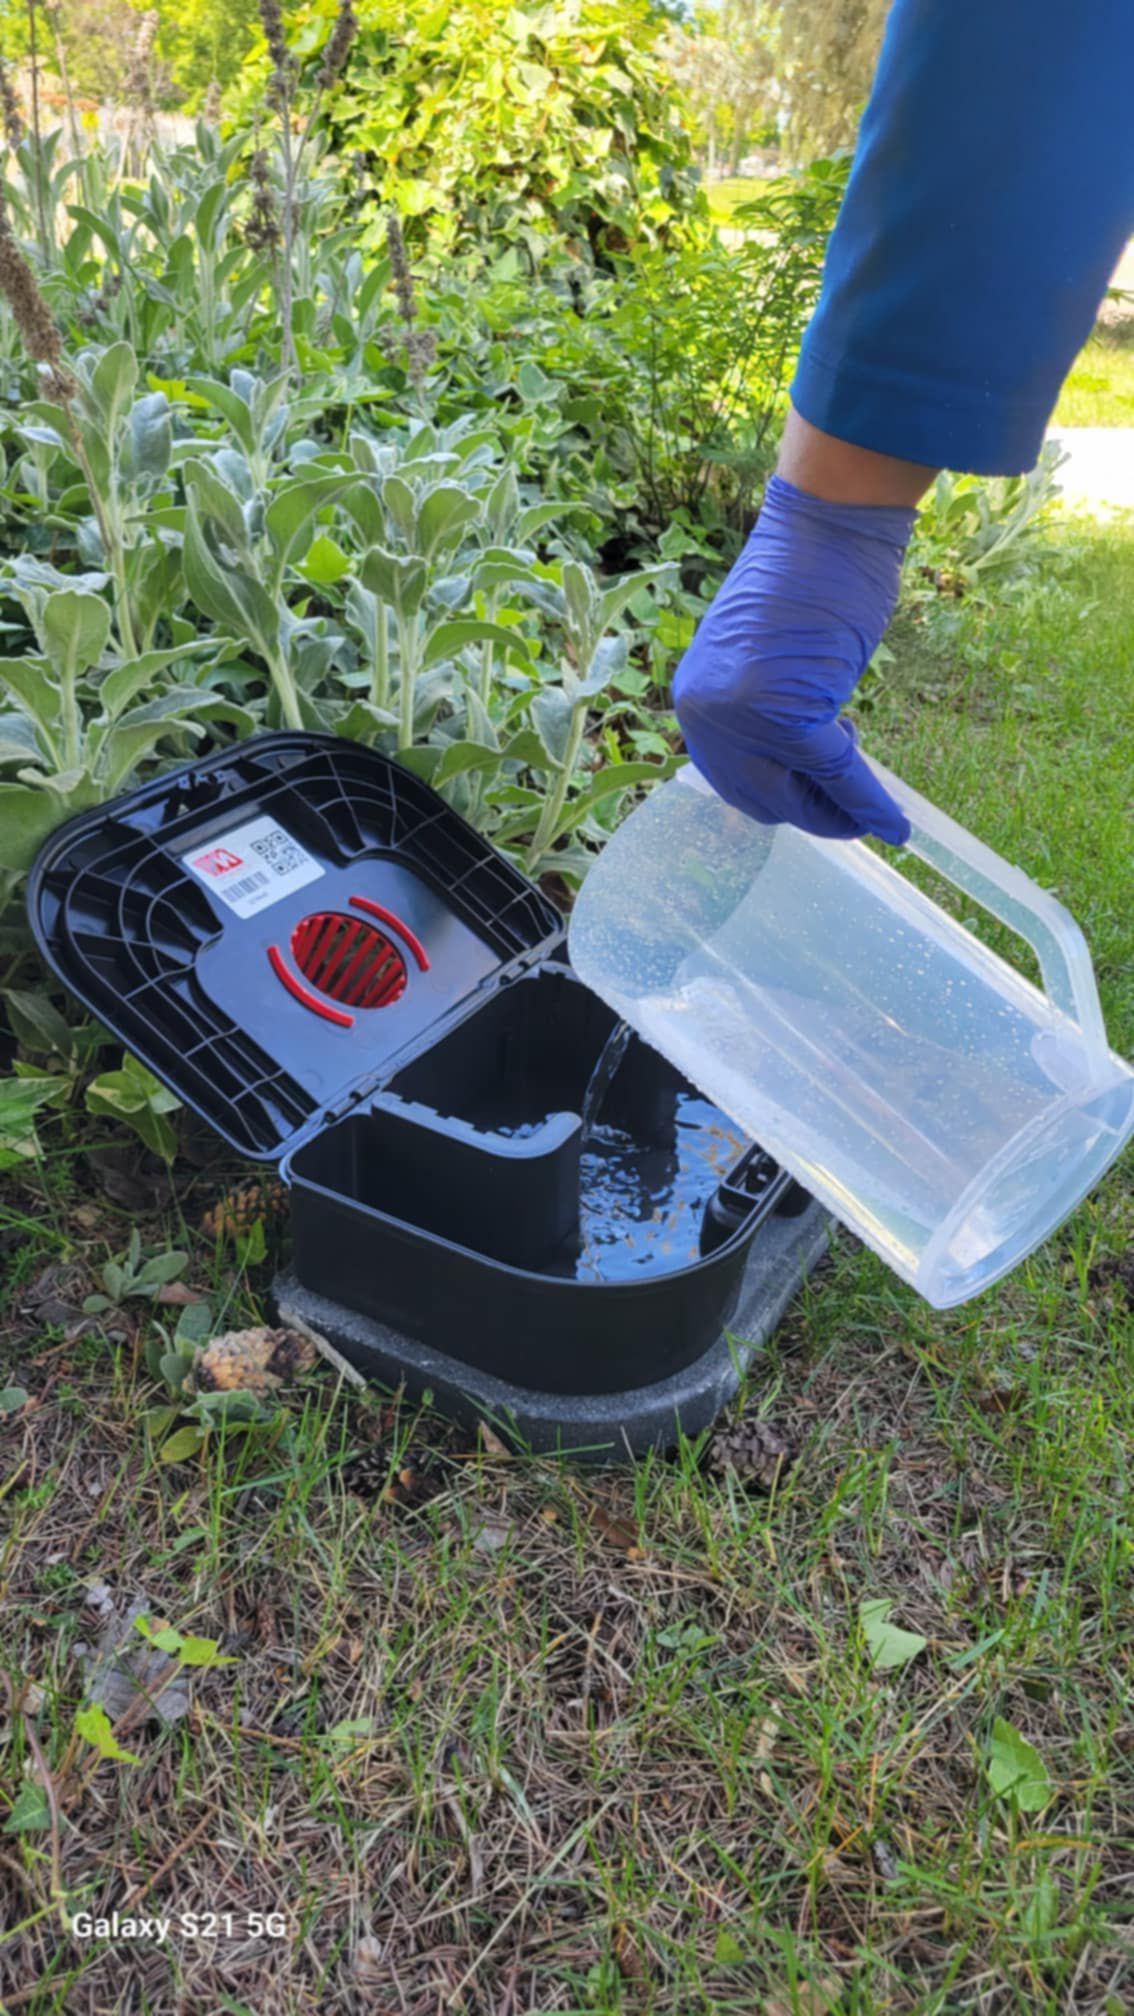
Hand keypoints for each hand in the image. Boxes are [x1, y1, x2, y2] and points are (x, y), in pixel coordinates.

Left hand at [671, 474, 915, 844]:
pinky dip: (867, 803)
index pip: (733, 779)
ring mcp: (740, 717)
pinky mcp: (785, 716)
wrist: (826, 526)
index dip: (782, 798)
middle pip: (759, 799)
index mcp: (695, 699)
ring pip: (795, 796)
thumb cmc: (808, 576)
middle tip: (853, 809)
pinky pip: (834, 776)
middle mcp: (706, 714)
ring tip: (868, 798)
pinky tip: (894, 823)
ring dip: (838, 811)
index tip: (820, 803)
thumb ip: (763, 710)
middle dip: (811, 813)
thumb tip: (796, 765)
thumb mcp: (766, 659)